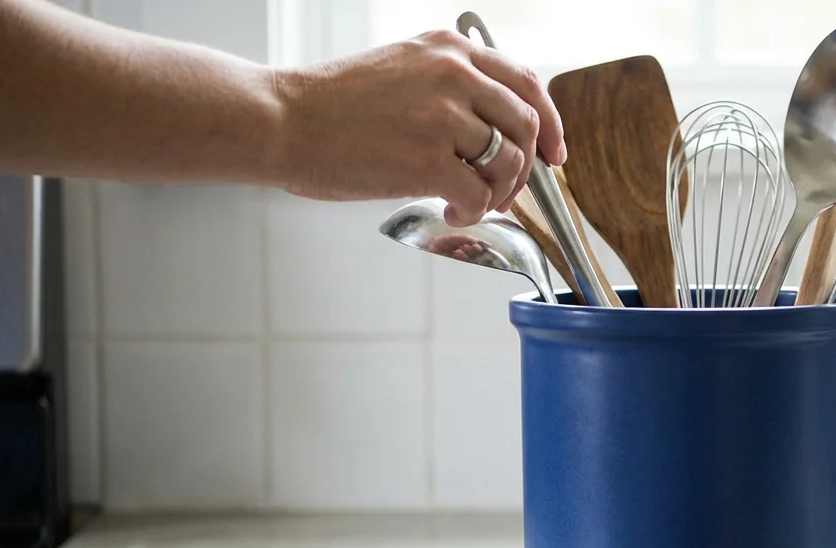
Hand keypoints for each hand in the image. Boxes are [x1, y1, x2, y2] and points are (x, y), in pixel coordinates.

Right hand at [271, 29, 565, 226]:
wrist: (281, 120)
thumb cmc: (332, 107)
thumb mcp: (403, 70)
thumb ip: (451, 88)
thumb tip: (494, 131)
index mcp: (450, 49)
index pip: (526, 82)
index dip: (550, 122)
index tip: (554, 152)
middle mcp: (454, 75)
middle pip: (526, 124)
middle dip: (526, 166)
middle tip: (507, 190)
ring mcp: (444, 117)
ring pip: (509, 162)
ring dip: (500, 192)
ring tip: (472, 201)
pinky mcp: (430, 160)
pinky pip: (480, 194)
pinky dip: (474, 210)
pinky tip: (453, 210)